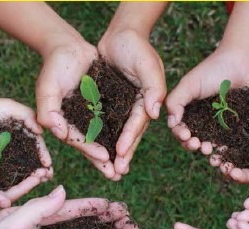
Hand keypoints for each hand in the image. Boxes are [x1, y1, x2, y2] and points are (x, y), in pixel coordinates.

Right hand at [0, 135, 51, 209]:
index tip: (40, 176)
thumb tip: (6, 204)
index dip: (26, 187)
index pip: (9, 197)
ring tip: (42, 165)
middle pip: (14, 189)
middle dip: (30, 181)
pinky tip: (30, 157)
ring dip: (27, 173)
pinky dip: (19, 165)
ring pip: (13, 180)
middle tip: (46, 171)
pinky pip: (7, 169)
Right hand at [35, 41, 124, 179]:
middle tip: (117, 175)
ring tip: (125, 168)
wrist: (68, 46)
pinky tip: (132, 144)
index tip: (105, 158)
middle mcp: (79, 123)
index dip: (91, 150)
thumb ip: (48, 110)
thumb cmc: (54, 66)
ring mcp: (93, 115)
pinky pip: (115, 122)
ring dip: (115, 152)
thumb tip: (59, 133)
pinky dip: (122, 133)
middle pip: (93, 145)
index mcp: (65, 123)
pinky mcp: (104, 106)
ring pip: (106, 138)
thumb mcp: (47, 88)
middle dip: (104, 161)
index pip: (78, 140)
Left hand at [98, 27, 165, 176]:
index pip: (138, 124)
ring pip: (115, 133)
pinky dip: (99, 136)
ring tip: (106, 170)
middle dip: (123, 155)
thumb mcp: (148, 65)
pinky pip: (103, 122)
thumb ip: (154, 87)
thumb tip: (155, 113)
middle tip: (116, 173)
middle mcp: (136, 108)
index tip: (122, 154)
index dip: (130, 140)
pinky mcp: (108, 103)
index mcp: (148, 102)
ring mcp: (122, 107)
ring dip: (111, 151)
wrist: (120, 34)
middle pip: (128, 135)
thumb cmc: (136, 47)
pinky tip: (93, 150)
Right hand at [165, 47, 248, 183]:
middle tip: (196, 144)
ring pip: (209, 143)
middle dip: (191, 144)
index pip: (179, 127)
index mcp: (188, 109)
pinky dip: (222, 149)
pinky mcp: (234, 126)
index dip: (179, 134)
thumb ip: (175, 101)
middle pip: (192, 138)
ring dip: (205, 149)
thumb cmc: (213, 70)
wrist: (242, 63)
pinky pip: (227, 141)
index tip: (184, 135)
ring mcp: (218, 123)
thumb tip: (171, 123)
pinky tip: (220, 150)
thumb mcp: (189, 84)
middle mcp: (201, 118)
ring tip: (207, 149)